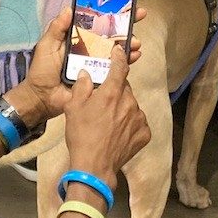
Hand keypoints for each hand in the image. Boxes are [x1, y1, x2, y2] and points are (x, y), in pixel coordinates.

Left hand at [13, 5, 146, 124]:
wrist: (42, 97)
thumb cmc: (42, 70)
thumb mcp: (47, 45)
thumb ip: (57, 28)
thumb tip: (69, 8)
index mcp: (79, 39)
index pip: (98, 23)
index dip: (111, 13)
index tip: (125, 3)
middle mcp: (91, 49)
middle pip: (112, 34)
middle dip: (128, 24)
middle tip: (140, 15)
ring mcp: (98, 64)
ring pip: (118, 51)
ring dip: (130, 43)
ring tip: (135, 41)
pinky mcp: (101, 78)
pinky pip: (117, 69)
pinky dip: (128, 61)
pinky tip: (134, 55)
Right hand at [63, 42, 150, 188]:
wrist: (94, 166)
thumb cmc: (81, 136)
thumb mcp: (73, 109)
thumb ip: (81, 87)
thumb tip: (86, 74)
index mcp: (112, 93)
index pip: (120, 68)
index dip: (119, 57)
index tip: (119, 51)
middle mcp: (129, 102)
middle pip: (125, 89)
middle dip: (115, 92)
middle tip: (103, 105)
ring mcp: (139, 118)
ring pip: (132, 106)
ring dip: (123, 109)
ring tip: (109, 123)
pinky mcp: (145, 133)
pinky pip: (138, 122)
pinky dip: (130, 124)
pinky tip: (118, 133)